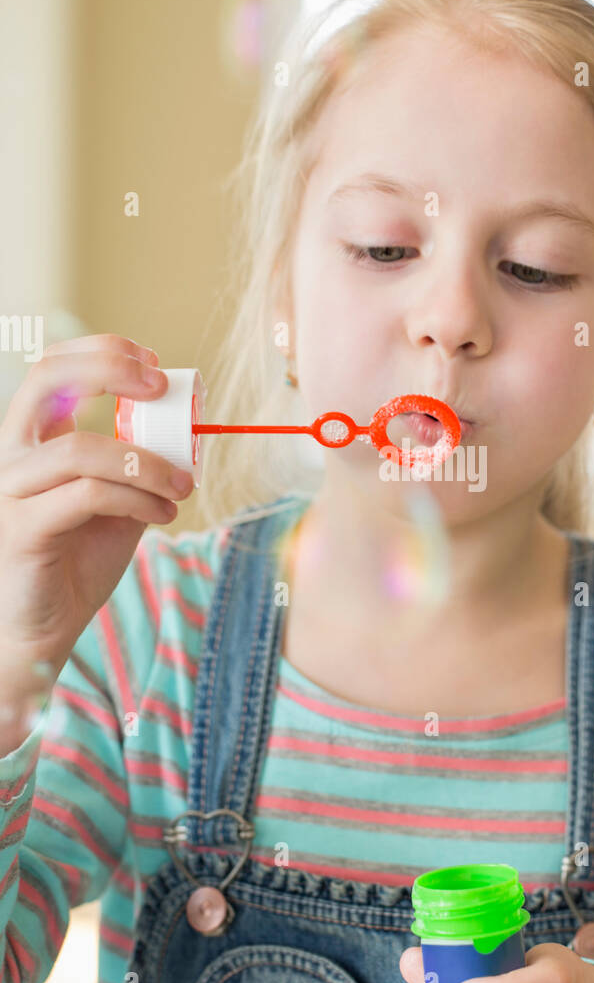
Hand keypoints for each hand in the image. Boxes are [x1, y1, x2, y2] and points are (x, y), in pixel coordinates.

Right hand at [0, 334, 193, 689]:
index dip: (102, 353)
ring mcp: (10, 490)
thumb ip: (139, 465)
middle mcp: (13, 456)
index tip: (154, 363)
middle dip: (108, 368)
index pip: (53, 369)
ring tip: (182, 485)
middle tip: (160, 385)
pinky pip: (88, 495)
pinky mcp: (22, 528)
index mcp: (33, 442)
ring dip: (146, 462)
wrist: (41, 629)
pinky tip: (164, 513)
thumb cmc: (77, 563)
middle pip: (45, 379)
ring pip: (80, 450)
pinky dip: (137, 498)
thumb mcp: (119, 503)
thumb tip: (186, 433)